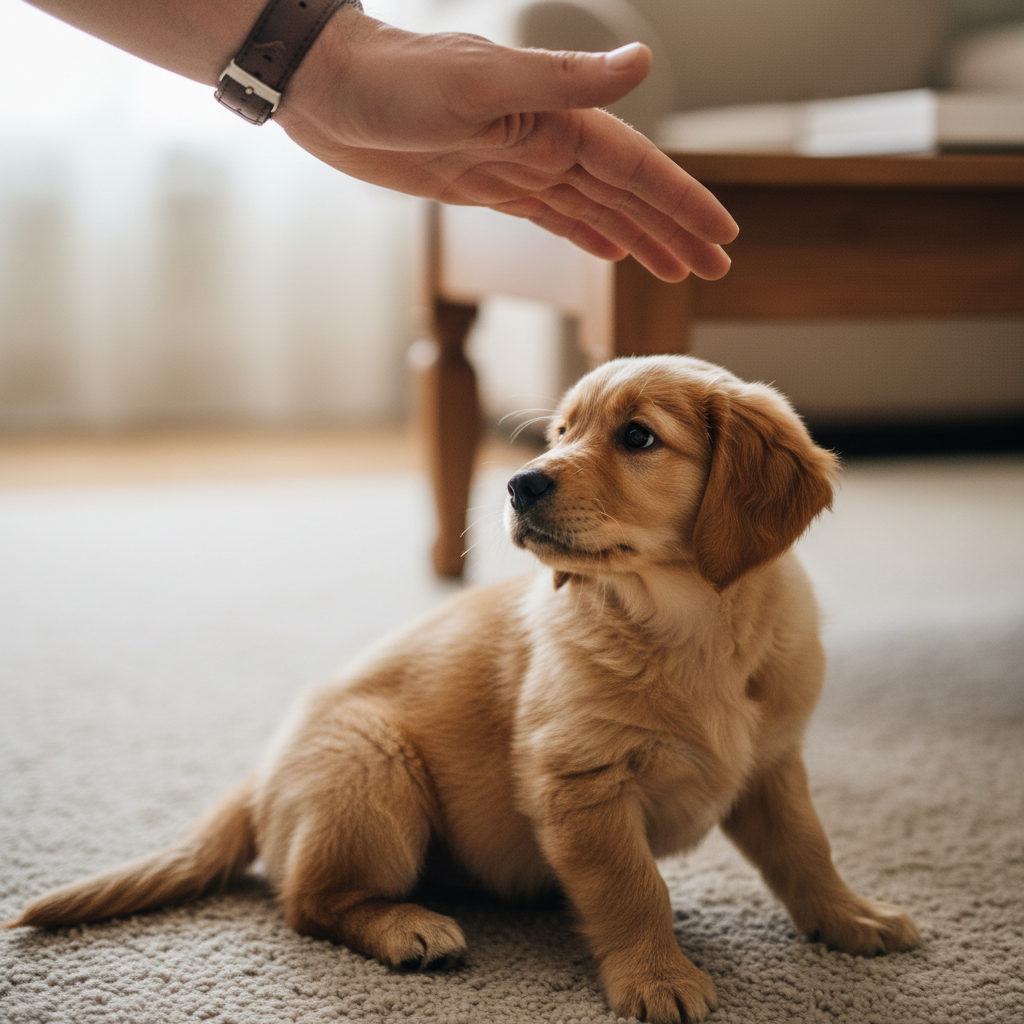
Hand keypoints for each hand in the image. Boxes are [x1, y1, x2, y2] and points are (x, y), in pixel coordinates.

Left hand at [276, 8, 737, 282]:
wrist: (327, 89)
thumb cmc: (392, 79)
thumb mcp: (478, 80)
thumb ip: (562, 81)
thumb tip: (642, 64)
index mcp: (554, 119)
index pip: (636, 169)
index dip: (682, 203)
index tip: (722, 235)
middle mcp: (545, 142)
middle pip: (626, 195)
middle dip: (673, 230)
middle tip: (716, 268)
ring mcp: (516, 165)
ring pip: (595, 210)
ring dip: (638, 238)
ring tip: (676, 269)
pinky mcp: (485, 185)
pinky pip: (551, 216)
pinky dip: (585, 233)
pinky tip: (609, 249)